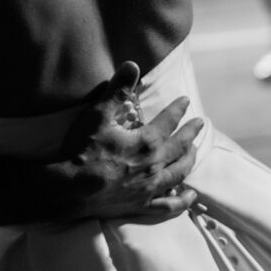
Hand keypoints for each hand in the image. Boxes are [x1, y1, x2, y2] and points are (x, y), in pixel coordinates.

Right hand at [56, 61, 202, 222]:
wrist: (70, 189)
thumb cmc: (82, 150)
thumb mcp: (98, 114)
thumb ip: (117, 90)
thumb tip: (133, 64)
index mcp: (147, 141)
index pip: (169, 120)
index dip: (178, 108)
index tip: (186, 101)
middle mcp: (155, 165)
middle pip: (180, 147)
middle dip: (191, 133)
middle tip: (200, 124)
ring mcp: (150, 187)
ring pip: (179, 172)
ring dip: (190, 160)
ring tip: (195, 152)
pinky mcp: (141, 205)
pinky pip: (168, 206)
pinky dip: (182, 201)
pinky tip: (190, 197)